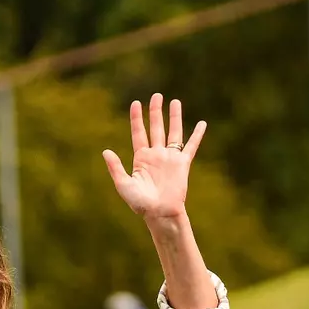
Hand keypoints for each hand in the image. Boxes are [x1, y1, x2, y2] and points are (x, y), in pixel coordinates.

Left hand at [102, 94, 204, 221]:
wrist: (159, 213)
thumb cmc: (140, 203)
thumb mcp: (123, 184)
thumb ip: (115, 167)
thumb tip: (106, 151)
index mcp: (141, 158)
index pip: (139, 133)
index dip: (137, 118)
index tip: (136, 103)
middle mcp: (156, 155)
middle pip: (156, 128)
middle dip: (156, 112)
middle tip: (156, 96)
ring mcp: (170, 158)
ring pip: (173, 132)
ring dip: (174, 117)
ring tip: (175, 102)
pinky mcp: (183, 164)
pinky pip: (191, 146)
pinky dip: (197, 135)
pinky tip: (202, 123)